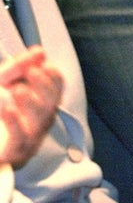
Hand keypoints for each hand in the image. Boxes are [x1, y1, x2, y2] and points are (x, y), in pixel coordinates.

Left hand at [0, 47, 62, 167]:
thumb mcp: (2, 85)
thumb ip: (17, 68)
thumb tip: (39, 51)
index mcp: (42, 105)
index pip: (57, 88)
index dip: (53, 76)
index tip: (44, 64)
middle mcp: (41, 121)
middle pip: (51, 102)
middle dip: (43, 85)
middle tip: (32, 71)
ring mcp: (30, 138)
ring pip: (39, 120)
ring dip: (29, 102)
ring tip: (16, 89)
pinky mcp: (14, 152)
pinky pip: (19, 137)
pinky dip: (14, 121)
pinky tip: (6, 107)